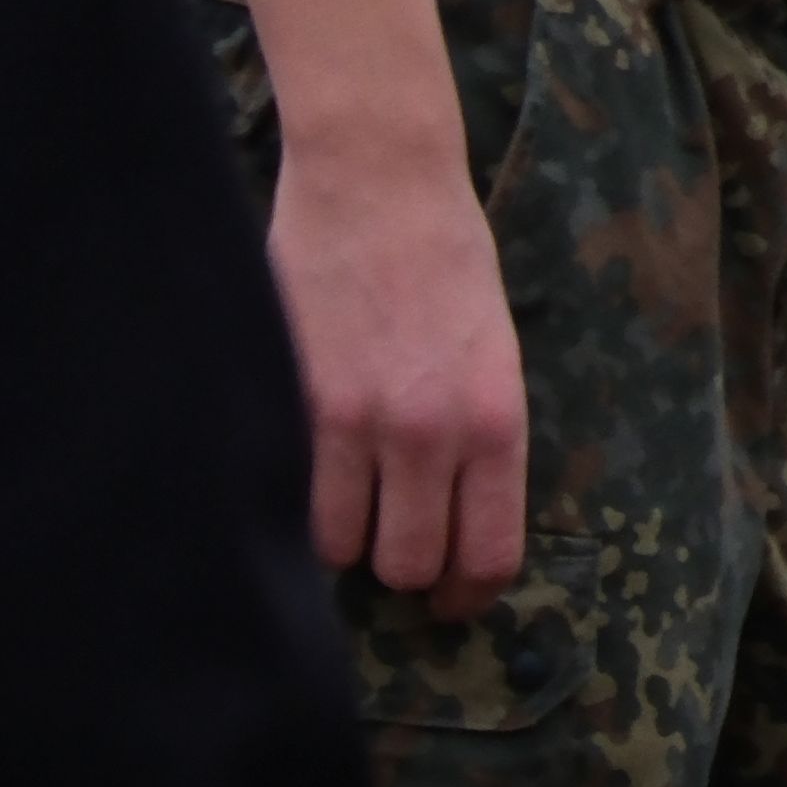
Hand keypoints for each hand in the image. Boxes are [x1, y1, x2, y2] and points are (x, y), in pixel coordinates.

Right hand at [270, 134, 536, 614]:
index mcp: (497, 418)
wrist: (382, 183)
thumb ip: (474, 438)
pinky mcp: (295, 403)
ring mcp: (358, 421)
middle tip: (388, 538)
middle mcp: (433, 431)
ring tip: (344, 499)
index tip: (450, 603)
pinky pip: (290, 500)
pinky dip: (293, 507)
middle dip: (400, 566)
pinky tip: (301, 479)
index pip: (489, 553)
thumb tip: (449, 521)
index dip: (466, 595)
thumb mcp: (493, 354)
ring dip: (342, 538)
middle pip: (409, 566)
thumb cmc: (447, 262)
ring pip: (341, 547)